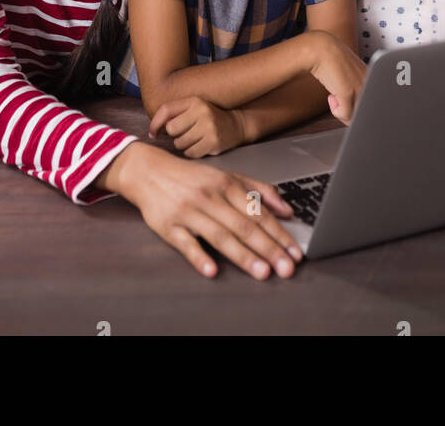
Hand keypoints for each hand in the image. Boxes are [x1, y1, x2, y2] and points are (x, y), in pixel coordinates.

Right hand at [100, 140, 302, 279]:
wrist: (149, 171)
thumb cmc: (192, 177)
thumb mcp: (227, 175)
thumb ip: (259, 190)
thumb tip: (287, 209)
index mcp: (226, 184)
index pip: (258, 212)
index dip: (279, 234)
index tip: (295, 252)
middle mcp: (210, 197)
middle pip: (243, 226)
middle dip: (268, 249)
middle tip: (286, 269)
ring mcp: (189, 212)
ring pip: (220, 235)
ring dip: (243, 256)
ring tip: (263, 273)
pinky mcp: (169, 226)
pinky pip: (186, 243)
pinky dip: (199, 257)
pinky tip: (212, 270)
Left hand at [149, 96, 246, 157]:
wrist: (236, 125)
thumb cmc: (208, 118)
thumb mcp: (194, 108)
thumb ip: (174, 113)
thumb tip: (152, 132)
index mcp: (194, 101)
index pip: (166, 110)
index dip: (155, 123)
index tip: (153, 133)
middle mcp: (202, 111)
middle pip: (171, 129)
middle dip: (175, 134)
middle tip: (185, 133)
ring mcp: (209, 127)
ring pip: (180, 143)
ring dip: (183, 144)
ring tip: (195, 138)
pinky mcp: (213, 142)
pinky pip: (190, 153)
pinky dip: (192, 152)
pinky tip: (201, 145)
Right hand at [306, 31, 366, 123]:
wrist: (320, 49)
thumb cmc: (331, 63)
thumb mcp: (350, 76)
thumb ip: (357, 91)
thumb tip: (356, 115)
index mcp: (374, 78)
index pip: (372, 104)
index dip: (358, 108)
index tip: (346, 101)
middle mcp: (370, 82)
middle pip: (365, 112)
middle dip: (350, 112)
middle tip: (339, 101)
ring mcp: (360, 87)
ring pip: (356, 116)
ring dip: (343, 111)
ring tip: (335, 97)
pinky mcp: (349, 92)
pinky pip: (345, 114)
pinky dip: (335, 111)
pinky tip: (331, 97)